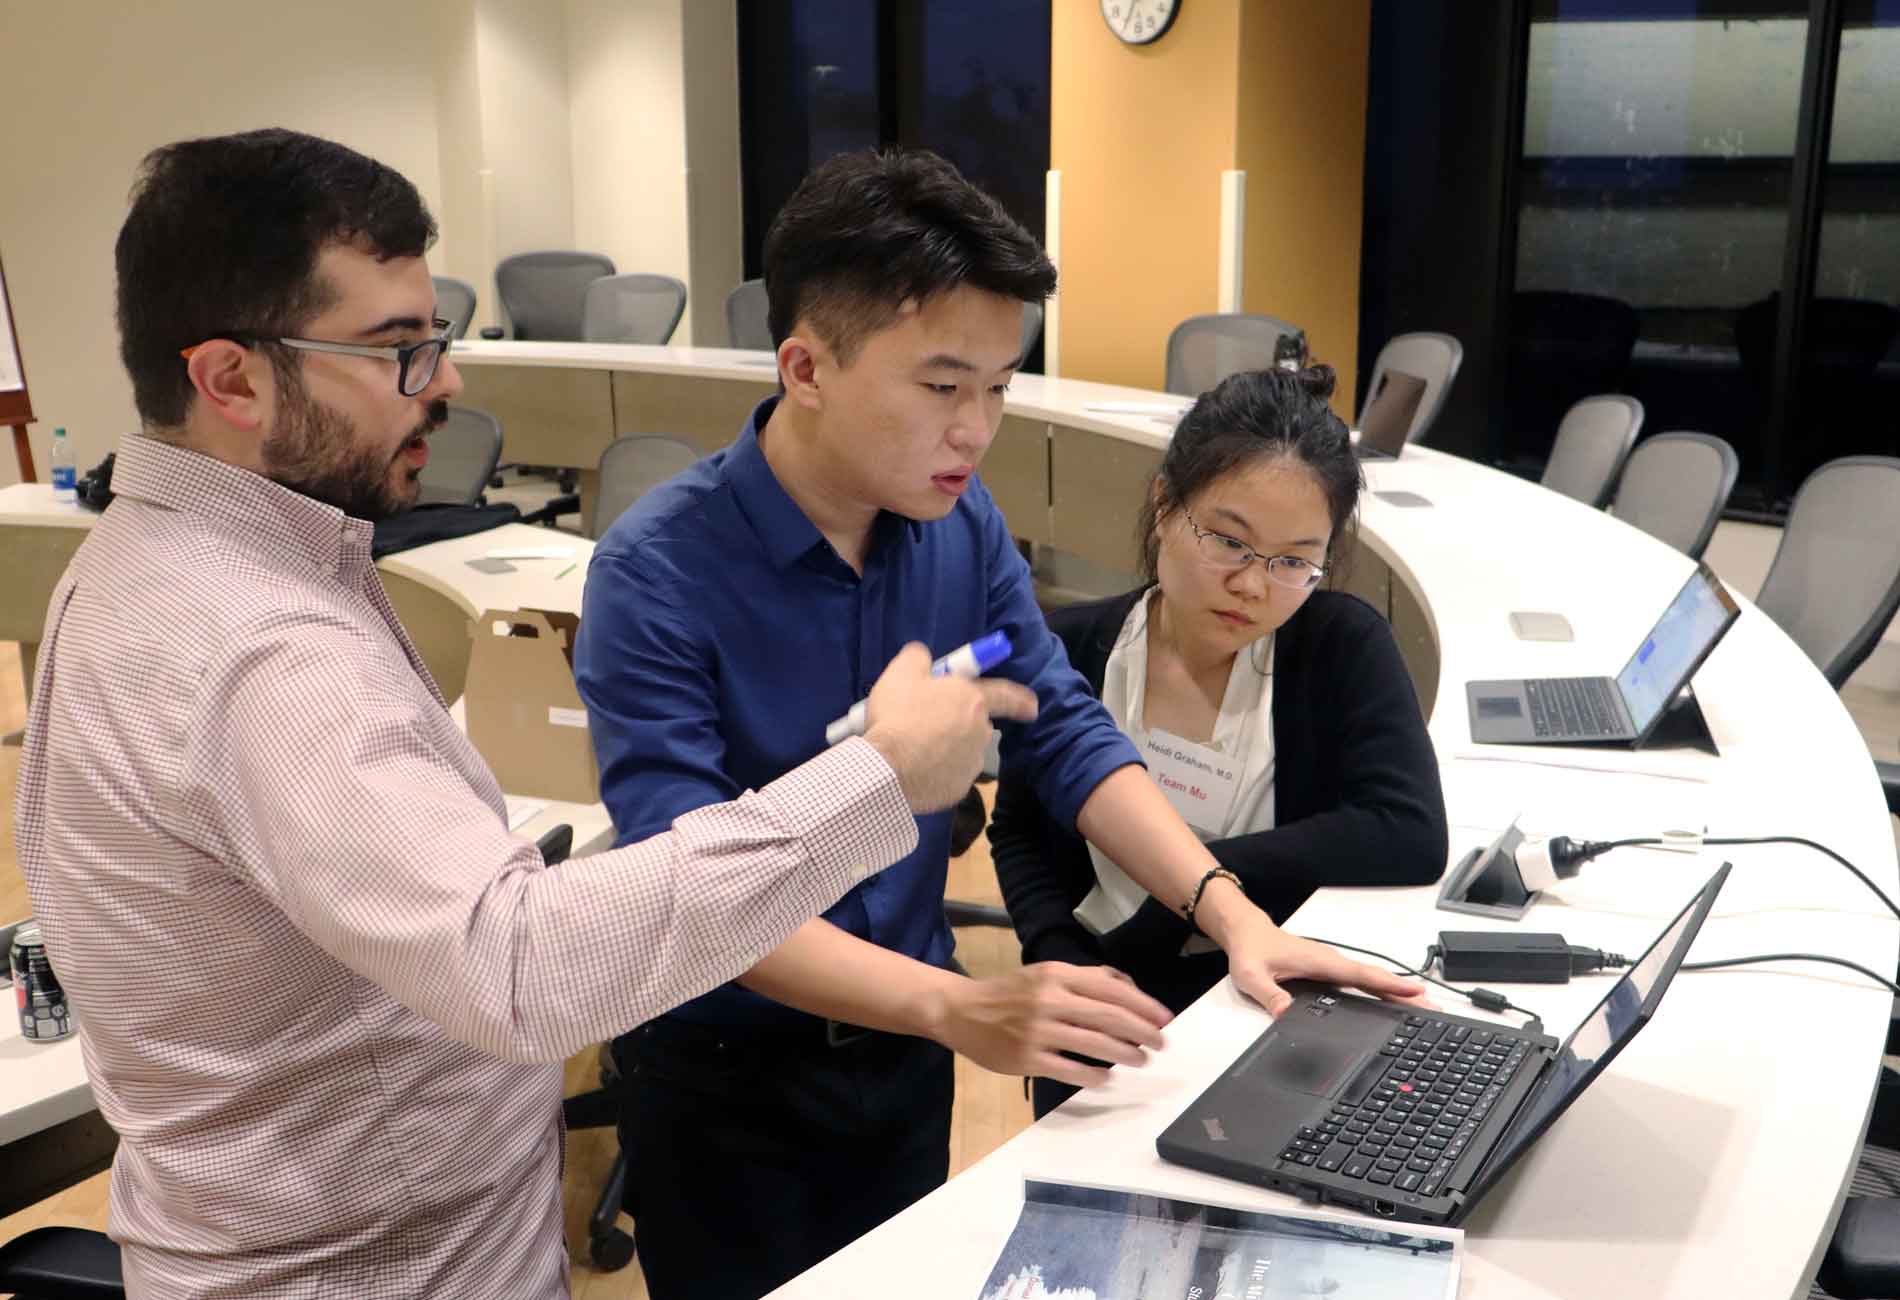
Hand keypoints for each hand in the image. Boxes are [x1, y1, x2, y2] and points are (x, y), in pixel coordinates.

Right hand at [861, 642, 1036, 812]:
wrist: (886, 766)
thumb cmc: (898, 714)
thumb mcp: (901, 673)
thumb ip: (918, 658)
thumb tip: (924, 657)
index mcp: (973, 700)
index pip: (1006, 696)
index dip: (1020, 700)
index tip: (1032, 707)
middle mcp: (980, 732)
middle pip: (977, 725)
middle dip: (961, 723)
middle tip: (930, 724)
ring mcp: (971, 764)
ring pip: (964, 752)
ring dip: (948, 748)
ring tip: (915, 748)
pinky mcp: (958, 790)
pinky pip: (950, 776)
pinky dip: (937, 772)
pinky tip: (915, 769)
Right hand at [930, 962, 1171, 1088]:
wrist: (961, 1011)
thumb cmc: (1010, 993)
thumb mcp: (1046, 973)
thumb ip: (1086, 978)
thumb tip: (1130, 988)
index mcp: (1057, 974)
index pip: (1111, 988)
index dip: (1143, 1005)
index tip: (1164, 1019)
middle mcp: (1050, 999)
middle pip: (1109, 1016)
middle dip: (1143, 1032)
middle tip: (1161, 1044)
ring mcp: (1038, 1031)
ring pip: (1095, 1044)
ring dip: (1125, 1054)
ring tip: (1141, 1060)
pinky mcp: (1027, 1059)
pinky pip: (1071, 1069)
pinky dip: (1094, 1076)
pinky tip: (1107, 1078)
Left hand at [1197, 883, 1425, 1015]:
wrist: (1246, 932)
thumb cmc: (1250, 950)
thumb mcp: (1252, 975)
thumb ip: (1269, 995)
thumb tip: (1286, 1014)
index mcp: (1320, 962)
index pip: (1361, 976)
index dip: (1389, 986)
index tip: (1416, 993)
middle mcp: (1332, 962)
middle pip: (1375, 980)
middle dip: (1405, 993)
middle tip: (1435, 1008)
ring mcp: (1332, 966)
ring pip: (1370, 981)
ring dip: (1396, 993)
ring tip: (1423, 1009)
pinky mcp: (1329, 971)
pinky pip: (1361, 982)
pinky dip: (1380, 991)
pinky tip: (1390, 1003)